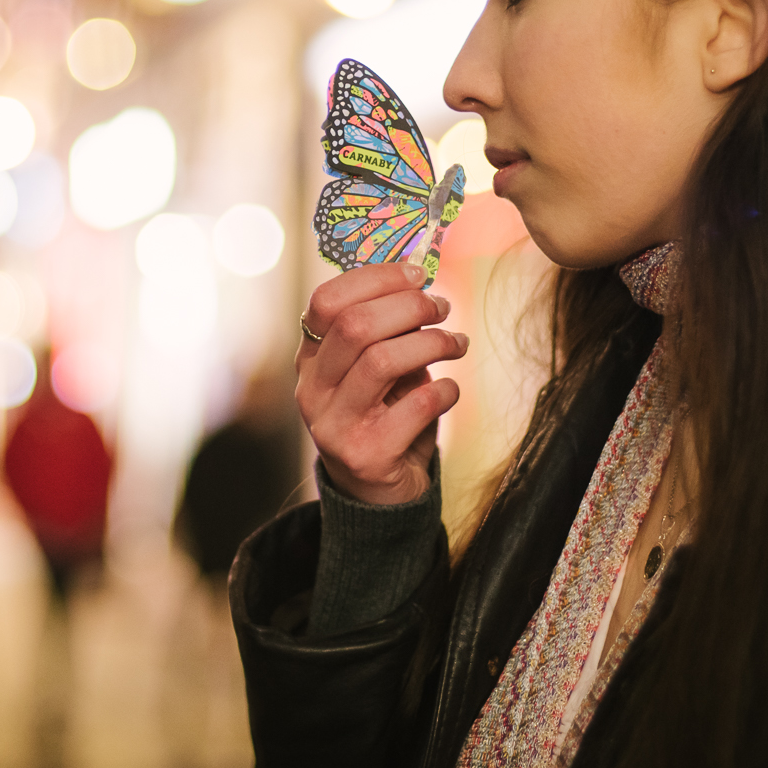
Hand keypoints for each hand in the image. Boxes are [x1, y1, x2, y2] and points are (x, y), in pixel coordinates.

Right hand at [296, 261, 468, 504]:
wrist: (378, 492)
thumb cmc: (384, 413)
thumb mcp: (375, 367)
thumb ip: (387, 328)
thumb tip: (421, 279)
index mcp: (310, 359)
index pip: (326, 301)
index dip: (374, 278)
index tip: (418, 275)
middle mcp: (312, 390)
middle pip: (355, 326)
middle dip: (409, 307)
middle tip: (443, 307)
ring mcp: (334, 425)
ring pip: (382, 361)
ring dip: (431, 343)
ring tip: (456, 343)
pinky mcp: (367, 455)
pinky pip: (416, 405)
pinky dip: (445, 389)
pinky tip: (451, 389)